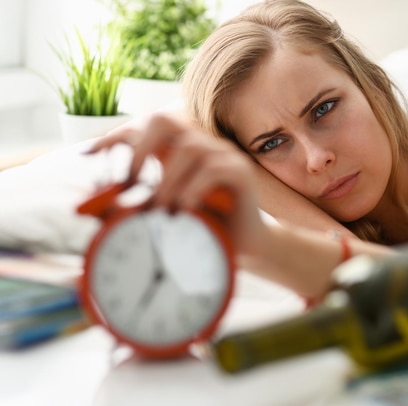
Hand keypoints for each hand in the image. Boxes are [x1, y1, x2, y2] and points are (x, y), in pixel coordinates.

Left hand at [86, 113, 266, 256]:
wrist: (245, 246)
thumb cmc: (202, 228)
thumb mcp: (163, 215)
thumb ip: (133, 207)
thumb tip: (88, 208)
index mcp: (177, 152)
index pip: (143, 129)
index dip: (114, 136)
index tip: (88, 155)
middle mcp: (200, 146)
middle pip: (165, 121)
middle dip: (140, 147)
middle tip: (129, 181)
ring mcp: (223, 155)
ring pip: (190, 148)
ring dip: (168, 180)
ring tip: (161, 210)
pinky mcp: (240, 172)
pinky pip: (213, 169)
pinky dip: (193, 189)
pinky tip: (184, 210)